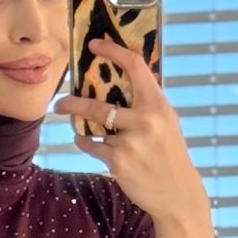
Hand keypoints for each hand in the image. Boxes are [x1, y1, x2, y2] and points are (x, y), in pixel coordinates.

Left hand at [53, 35, 211, 228]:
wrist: (177, 193)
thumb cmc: (168, 154)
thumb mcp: (165, 123)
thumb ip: (145, 105)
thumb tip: (116, 84)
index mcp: (158, 105)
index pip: (135, 66)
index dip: (113, 51)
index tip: (94, 45)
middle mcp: (145, 120)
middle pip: (98, 105)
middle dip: (73, 102)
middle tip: (60, 101)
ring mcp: (131, 142)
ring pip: (94, 127)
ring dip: (77, 123)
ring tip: (69, 119)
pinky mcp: (119, 162)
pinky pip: (93, 146)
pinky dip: (85, 143)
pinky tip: (83, 141)